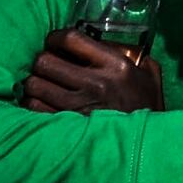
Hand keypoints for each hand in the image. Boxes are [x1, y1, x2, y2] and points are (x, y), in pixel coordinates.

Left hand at [22, 25, 164, 116]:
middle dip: (42, 60)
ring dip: (35, 82)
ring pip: (35, 85)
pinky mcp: (68, 126)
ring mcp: (79, 107)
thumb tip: (102, 41)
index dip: (55, 37)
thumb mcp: (148, 73)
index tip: (54, 42)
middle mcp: (95, 83)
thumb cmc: (147, 106)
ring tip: (42, 84)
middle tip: (47, 65)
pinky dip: (33, 103)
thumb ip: (130, 53)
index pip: (72, 39)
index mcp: (115, 65)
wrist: (149, 145)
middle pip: (45, 61)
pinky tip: (41, 102)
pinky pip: (34, 108)